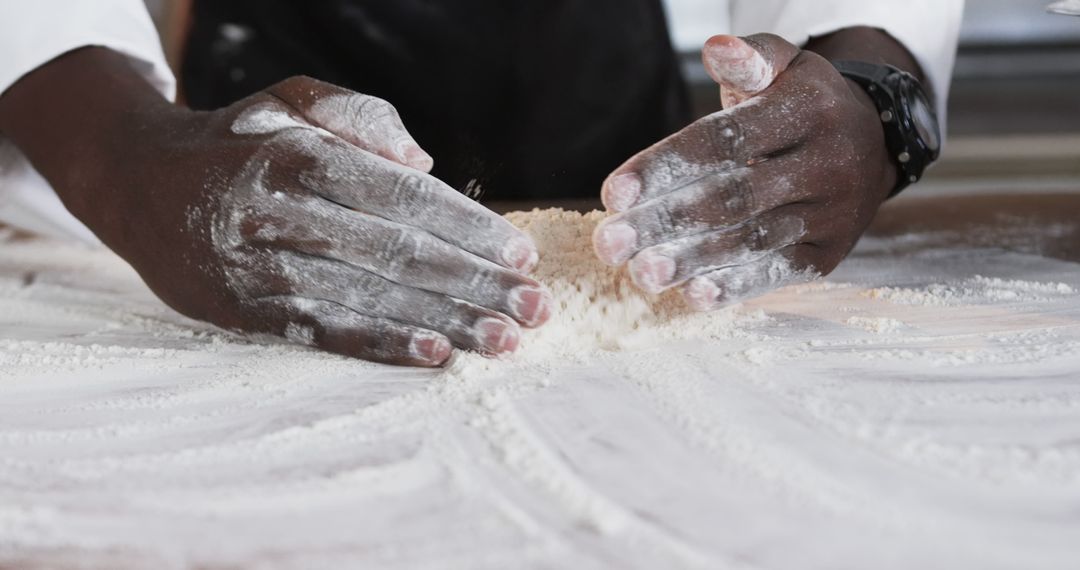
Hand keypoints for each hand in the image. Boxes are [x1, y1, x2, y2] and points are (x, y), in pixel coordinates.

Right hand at [154, 78, 557, 364]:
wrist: (138, 185)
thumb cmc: (238, 140)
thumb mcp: (289, 100)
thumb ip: (360, 117)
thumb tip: (424, 163)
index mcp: (299, 156)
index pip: (401, 197)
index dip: (467, 227)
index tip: (521, 251)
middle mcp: (280, 213)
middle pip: (397, 255)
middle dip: (475, 285)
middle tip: (536, 308)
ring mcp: (261, 268)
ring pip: (369, 299)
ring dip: (445, 324)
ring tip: (505, 341)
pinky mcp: (246, 311)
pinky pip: (324, 333)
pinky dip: (381, 346)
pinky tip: (434, 357)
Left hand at [593, 34, 897, 310]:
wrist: (874, 145)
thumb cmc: (803, 106)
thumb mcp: (785, 68)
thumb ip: (749, 59)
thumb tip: (715, 49)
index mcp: (808, 111)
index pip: (726, 141)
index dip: (666, 168)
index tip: (613, 194)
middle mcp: (827, 163)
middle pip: (733, 197)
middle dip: (666, 222)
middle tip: (610, 243)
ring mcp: (832, 213)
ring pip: (754, 239)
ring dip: (694, 261)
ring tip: (643, 274)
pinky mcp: (830, 253)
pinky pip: (780, 272)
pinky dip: (737, 286)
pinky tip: (694, 296)